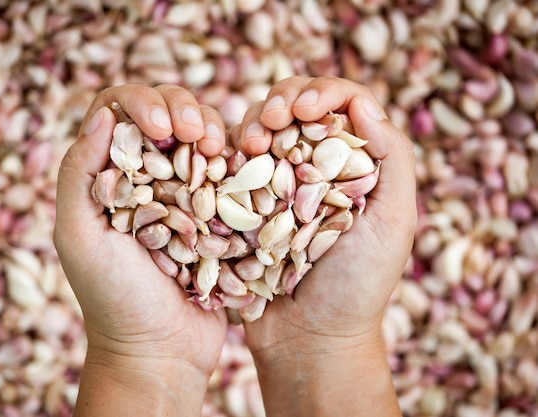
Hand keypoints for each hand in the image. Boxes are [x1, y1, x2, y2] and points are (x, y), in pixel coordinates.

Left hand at [54, 84, 227, 415]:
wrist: (163, 348)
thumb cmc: (114, 298)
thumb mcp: (80, 237)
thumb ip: (79, 174)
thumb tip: (103, 115)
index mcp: (107, 176)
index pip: (117, 109)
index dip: (140, 103)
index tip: (161, 131)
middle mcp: (145, 176)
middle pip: (163, 111)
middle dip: (182, 108)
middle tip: (195, 133)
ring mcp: (184, 190)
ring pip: (200, 130)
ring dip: (211, 126)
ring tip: (217, 149)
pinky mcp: (217, 208)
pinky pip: (228, 164)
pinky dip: (233, 153)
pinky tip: (235, 161)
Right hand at [232, 76, 416, 415]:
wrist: (307, 338)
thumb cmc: (357, 286)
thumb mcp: (394, 224)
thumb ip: (393, 161)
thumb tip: (365, 105)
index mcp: (356, 166)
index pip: (344, 104)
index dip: (324, 92)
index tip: (306, 108)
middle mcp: (315, 167)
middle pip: (298, 106)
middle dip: (284, 99)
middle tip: (274, 119)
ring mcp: (276, 183)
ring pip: (262, 126)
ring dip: (254, 121)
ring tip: (249, 143)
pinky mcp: (244, 203)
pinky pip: (233, 162)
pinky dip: (229, 150)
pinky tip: (229, 157)